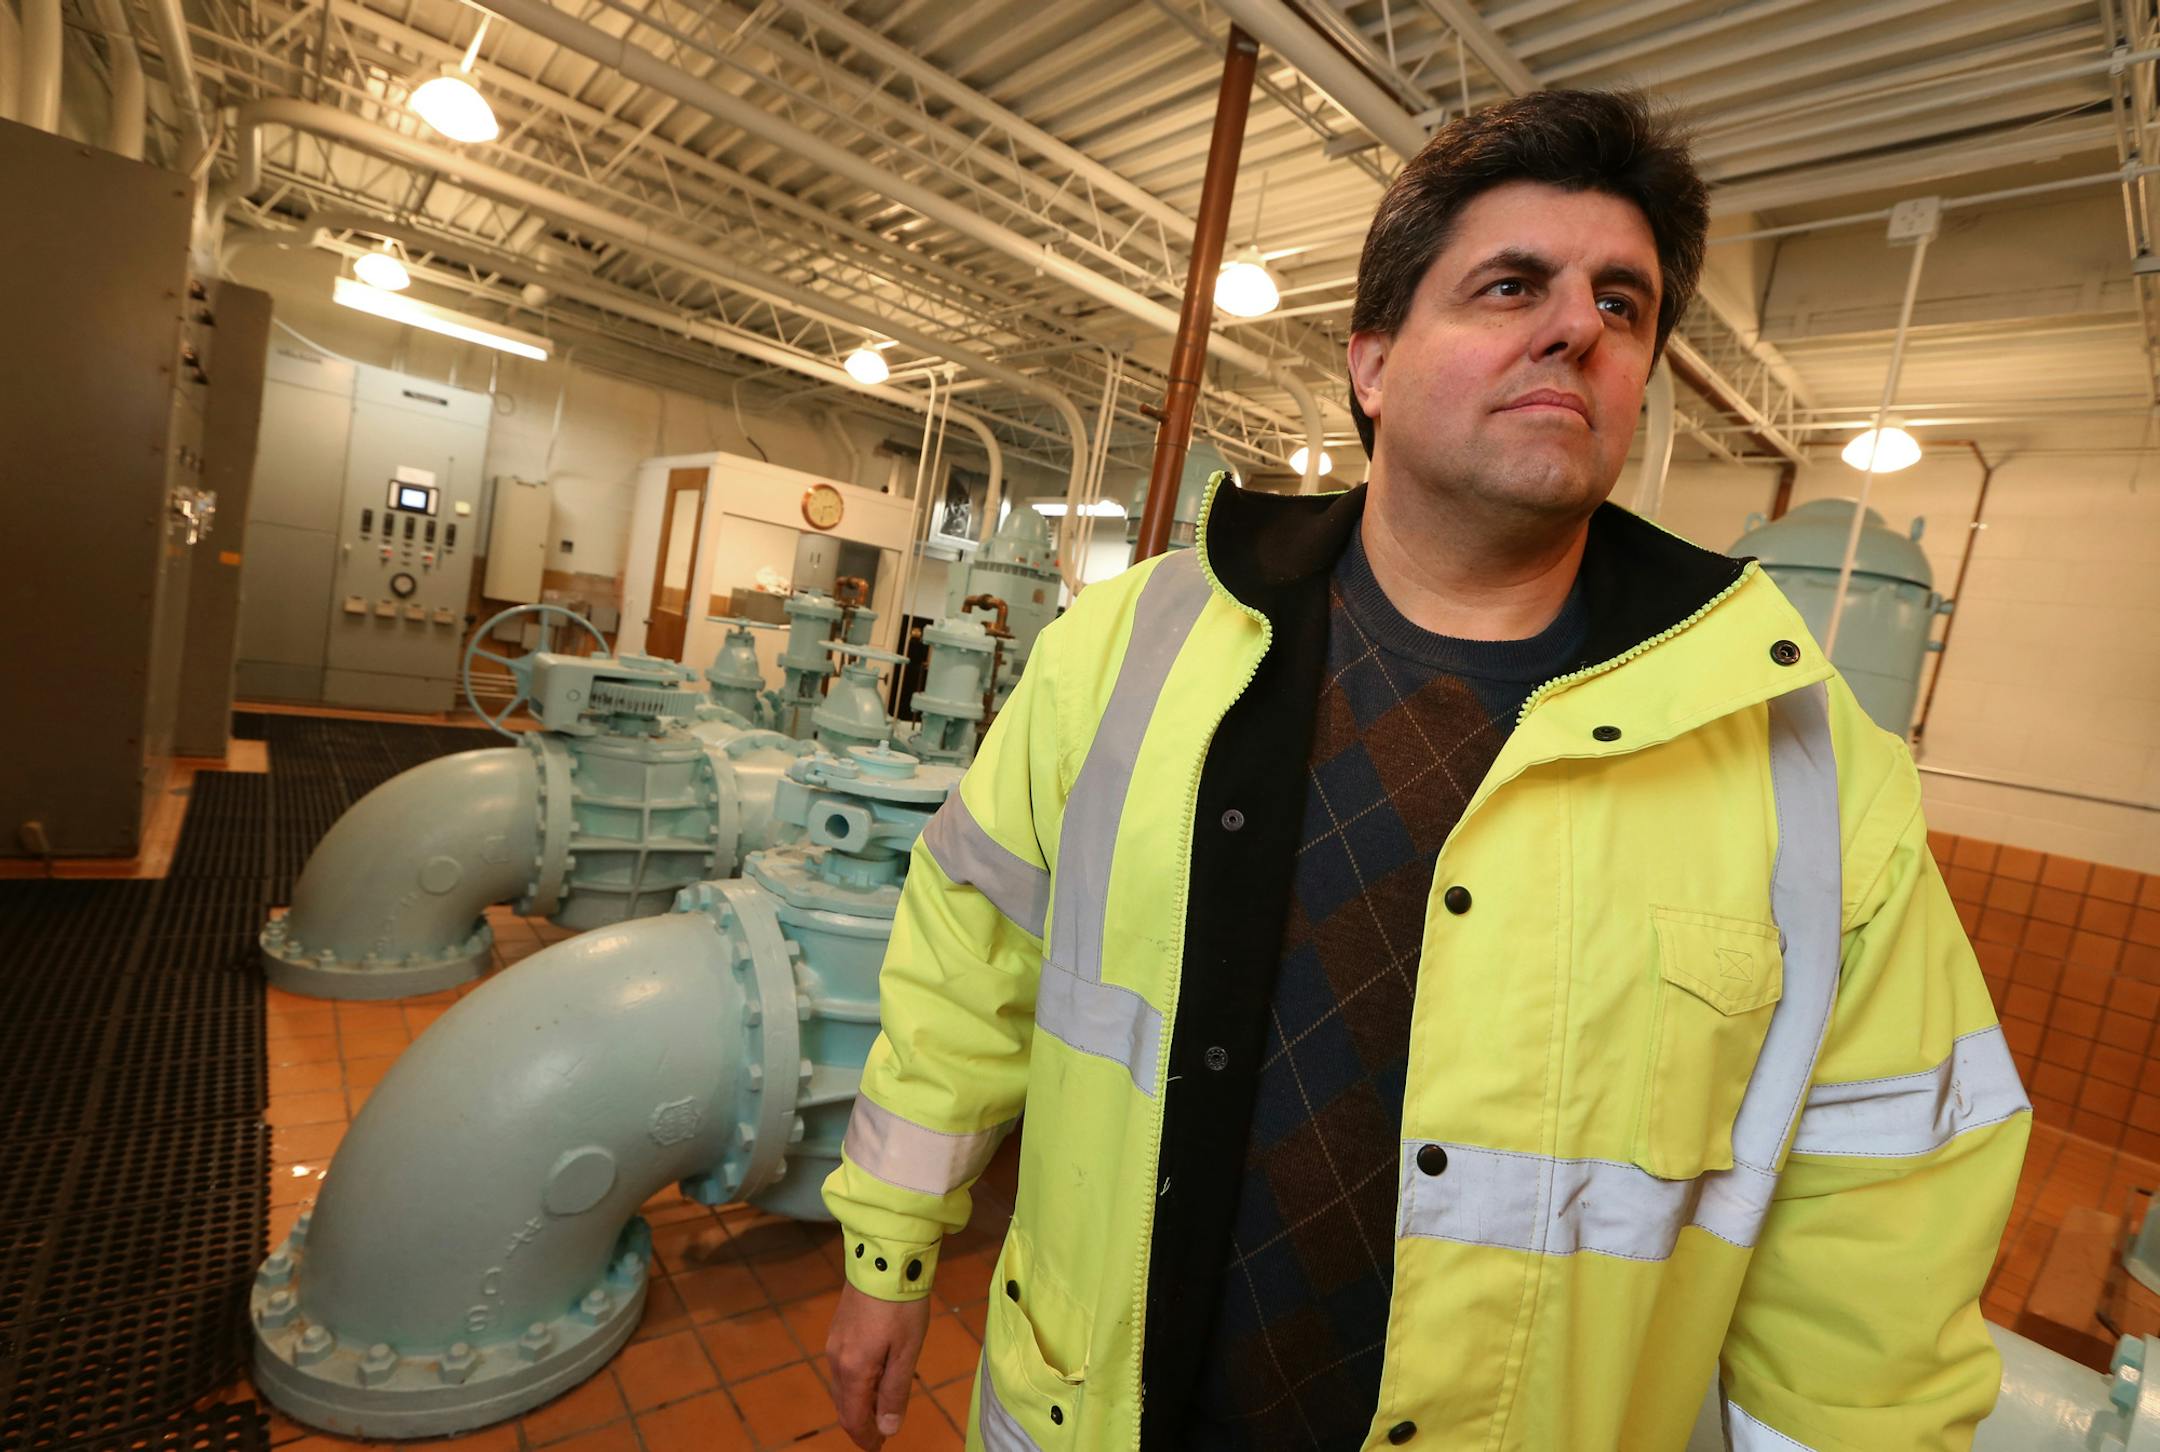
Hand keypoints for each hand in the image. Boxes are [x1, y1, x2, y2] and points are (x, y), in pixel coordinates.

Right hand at [826, 1282, 933, 1448]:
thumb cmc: (901, 1307)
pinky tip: (870, 1381)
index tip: (879, 1449)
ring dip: (857, 1405)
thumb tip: (887, 1429)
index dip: (865, 1437)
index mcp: (854, 1370)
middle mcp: (836, 1360)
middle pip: (844, 1405)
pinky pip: (841, 1369)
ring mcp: (834, 1344)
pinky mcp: (838, 1330)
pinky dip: (854, 1385)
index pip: (853, 1418)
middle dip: (860, 1425)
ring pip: (841, 1387)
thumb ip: (894, 1392)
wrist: (884, 1259)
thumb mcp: (907, 1352)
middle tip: (879, 1437)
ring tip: (878, 1413)